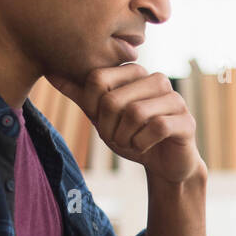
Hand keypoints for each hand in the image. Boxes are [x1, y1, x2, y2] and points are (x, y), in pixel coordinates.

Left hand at [45, 65, 202, 183]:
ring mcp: (174, 99)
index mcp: (134, 72)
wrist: (164, 163)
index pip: (97, 78)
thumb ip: (80, 94)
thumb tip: (50, 72)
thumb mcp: (101, 116)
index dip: (92, 107)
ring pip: (135, 113)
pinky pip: (157, 127)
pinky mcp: (186, 120)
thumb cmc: (133, 134)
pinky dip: (142, 143)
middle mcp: (156, 79)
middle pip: (113, 98)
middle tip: (115, 138)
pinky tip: (144, 146)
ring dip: (124, 137)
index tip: (101, 121)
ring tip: (129, 142)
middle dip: (107, 127)